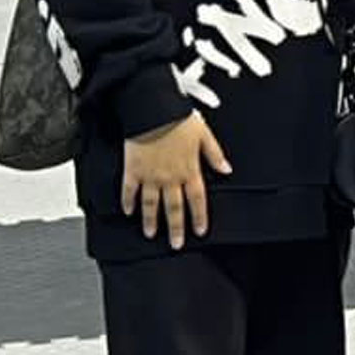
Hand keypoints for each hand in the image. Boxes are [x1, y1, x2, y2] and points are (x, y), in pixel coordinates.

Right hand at [120, 112, 230, 248]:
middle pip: (174, 208)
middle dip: (175, 228)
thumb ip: (215, 154)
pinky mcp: (132, 170)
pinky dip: (128, 202)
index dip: (199, 217)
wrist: (151, 110)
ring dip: (151, 221)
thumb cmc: (177, 119)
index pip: (197, 200)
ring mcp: (150, 176)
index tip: (199, 231)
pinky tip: (128, 212)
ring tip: (151, 233)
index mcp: (189, 169)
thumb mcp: (204, 135)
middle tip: (176, 244)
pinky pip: (129, 191)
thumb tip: (226, 169)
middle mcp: (170, 177)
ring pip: (151, 204)